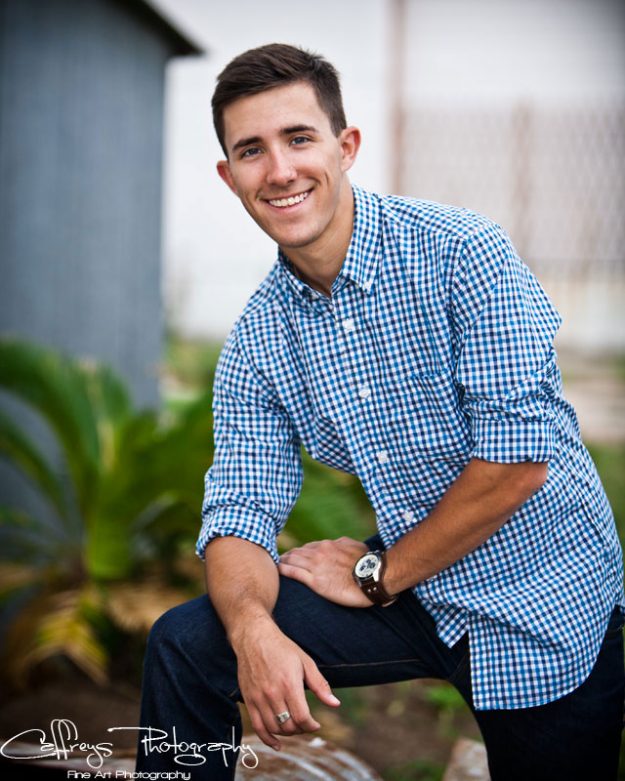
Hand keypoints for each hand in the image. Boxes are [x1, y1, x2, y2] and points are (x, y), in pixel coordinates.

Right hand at [232, 616, 340, 750]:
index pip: (302, 718)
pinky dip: (267, 739)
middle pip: (288, 726)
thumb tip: (335, 704)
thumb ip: (320, 685)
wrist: (254, 638)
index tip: (316, 724)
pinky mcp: (248, 700)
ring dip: (286, 733)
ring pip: (274, 728)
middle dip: (301, 729)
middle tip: (305, 722)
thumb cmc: (282, 648)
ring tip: (294, 726)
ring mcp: (259, 698)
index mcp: (289, 684)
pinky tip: (277, 743)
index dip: (311, 726)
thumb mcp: (305, 662)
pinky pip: (257, 727)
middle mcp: (273, 693)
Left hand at [278, 536, 370, 606]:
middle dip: (288, 555)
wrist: (373, 576)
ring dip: (283, 561)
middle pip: (297, 552)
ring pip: (293, 560)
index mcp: (328, 545)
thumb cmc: (367, 562)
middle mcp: (319, 553)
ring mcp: (316, 566)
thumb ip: (342, 544)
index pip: (308, 547)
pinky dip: (284, 570)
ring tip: (274, 564)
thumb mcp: (354, 546)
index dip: (299, 551)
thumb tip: (336, 543)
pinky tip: (277, 570)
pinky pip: (294, 573)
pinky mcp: (315, 581)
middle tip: (279, 559)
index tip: (293, 555)